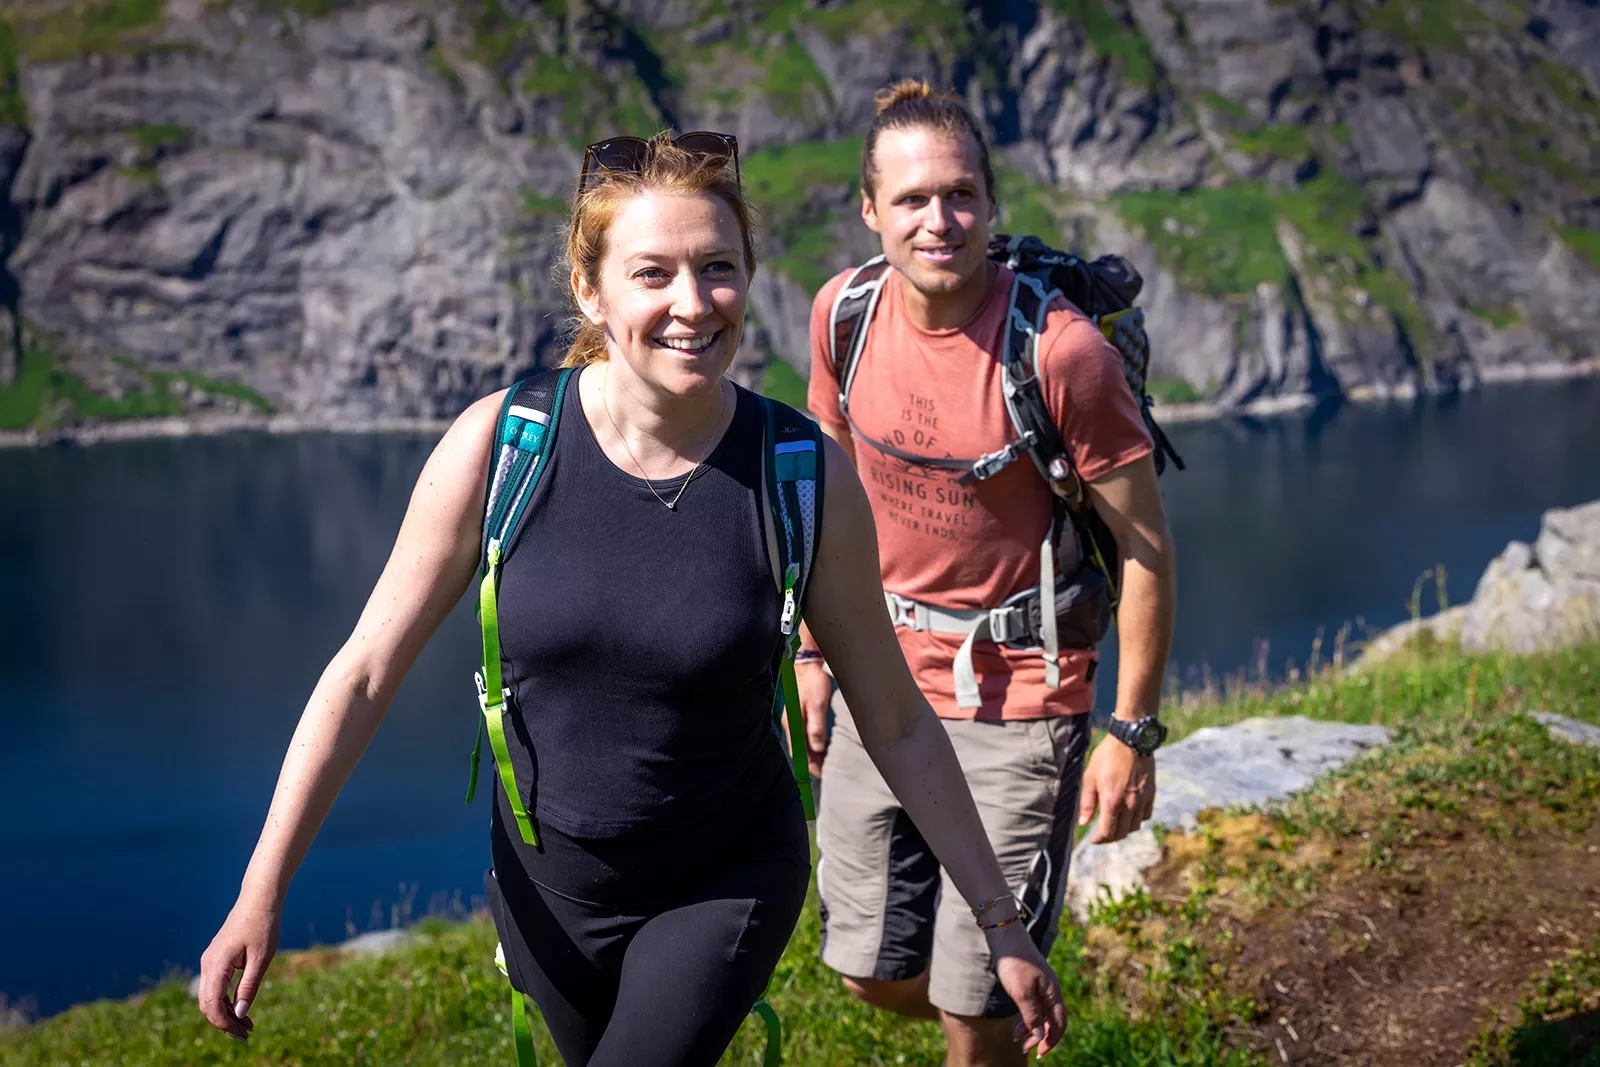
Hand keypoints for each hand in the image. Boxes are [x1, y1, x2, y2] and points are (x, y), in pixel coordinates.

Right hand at [197, 895, 280, 1040]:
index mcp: (216, 964)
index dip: (225, 1024)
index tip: (243, 1035)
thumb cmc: (263, 925)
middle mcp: (208, 964)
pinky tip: (242, 1008)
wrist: (259, 898)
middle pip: (207, 1004)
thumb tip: (241, 1014)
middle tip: (247, 1035)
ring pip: (210, 997)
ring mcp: (210, 961)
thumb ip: (249, 986)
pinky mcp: (217, 959)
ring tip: (247, 1026)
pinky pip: (215, 986)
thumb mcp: (261, 958)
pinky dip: (226, 1000)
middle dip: (225, 1022)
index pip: (212, 1005)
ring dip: (226, 1013)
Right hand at [796, 659, 832, 777]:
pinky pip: (804, 734)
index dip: (808, 765)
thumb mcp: (817, 704)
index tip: (820, 774)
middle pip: (800, 750)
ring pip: (802, 743)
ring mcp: (794, 719)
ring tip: (825, 761)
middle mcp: (790, 724)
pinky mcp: (799, 714)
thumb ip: (816, 727)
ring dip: (812, 753)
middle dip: (811, 762)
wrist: (807, 663)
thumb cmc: (812, 681)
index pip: (799, 752)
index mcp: (792, 724)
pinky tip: (821, 745)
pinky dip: (812, 743)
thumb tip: (817, 748)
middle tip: (825, 771)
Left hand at [989, 925, 1066, 1056]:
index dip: (1052, 1040)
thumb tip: (1041, 1036)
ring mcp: (1041, 986)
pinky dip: (1026, 1017)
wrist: (1005, 934)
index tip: (1039, 1053)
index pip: (1059, 1023)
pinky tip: (1016, 1024)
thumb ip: (1032, 1015)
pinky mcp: (1030, 982)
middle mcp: (1051, 990)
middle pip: (1051, 1020)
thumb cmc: (1014, 962)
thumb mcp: (1022, 993)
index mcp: (1053, 993)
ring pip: (1041, 1014)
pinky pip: (1033, 1006)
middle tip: (1025, 1049)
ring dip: (1031, 1029)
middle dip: (1040, 1037)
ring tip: (1016, 1039)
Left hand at [1077, 733, 1155, 844]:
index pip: (1108, 832)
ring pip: (1134, 826)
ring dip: (1123, 830)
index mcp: (1112, 801)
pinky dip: (1137, 819)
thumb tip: (1084, 822)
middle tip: (1101, 834)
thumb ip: (1087, 802)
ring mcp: (1142, 800)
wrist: (1131, 740)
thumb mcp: (1090, 777)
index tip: (1092, 839)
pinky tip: (1129, 813)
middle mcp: (1129, 805)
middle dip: (1110, 837)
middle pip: (1122, 833)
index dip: (1099, 840)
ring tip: (1114, 824)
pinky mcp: (1151, 794)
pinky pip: (1146, 815)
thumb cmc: (1107, 756)